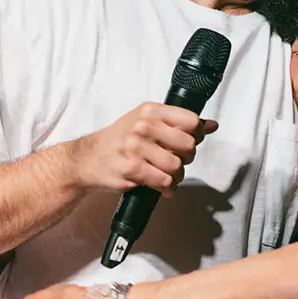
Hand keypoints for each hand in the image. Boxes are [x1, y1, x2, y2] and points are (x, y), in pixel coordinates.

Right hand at [78, 102, 218, 195]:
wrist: (86, 159)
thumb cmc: (118, 141)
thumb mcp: (145, 122)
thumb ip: (178, 123)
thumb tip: (211, 125)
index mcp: (150, 110)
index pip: (191, 120)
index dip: (196, 135)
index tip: (188, 142)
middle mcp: (143, 126)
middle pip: (188, 145)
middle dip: (187, 158)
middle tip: (176, 161)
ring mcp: (137, 147)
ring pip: (177, 166)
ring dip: (177, 176)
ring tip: (167, 176)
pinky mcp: (133, 169)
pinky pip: (165, 181)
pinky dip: (167, 187)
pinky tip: (161, 186)